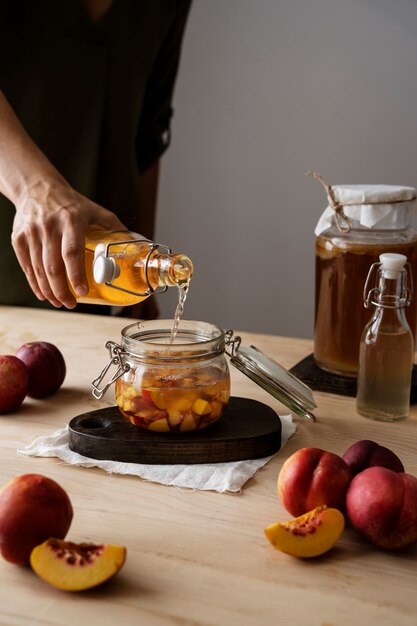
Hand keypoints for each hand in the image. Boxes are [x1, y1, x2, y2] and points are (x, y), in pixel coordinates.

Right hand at [11, 178, 125, 307]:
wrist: (38, 188)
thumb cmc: (71, 203)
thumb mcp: (95, 210)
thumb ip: (114, 227)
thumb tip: (135, 246)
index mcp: (71, 220)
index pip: (72, 252)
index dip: (76, 275)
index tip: (82, 292)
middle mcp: (49, 226)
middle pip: (53, 266)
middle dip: (62, 290)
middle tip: (71, 304)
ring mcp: (31, 232)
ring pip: (38, 269)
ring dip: (49, 290)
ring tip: (60, 302)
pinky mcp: (18, 238)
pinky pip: (26, 266)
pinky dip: (34, 283)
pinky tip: (44, 293)